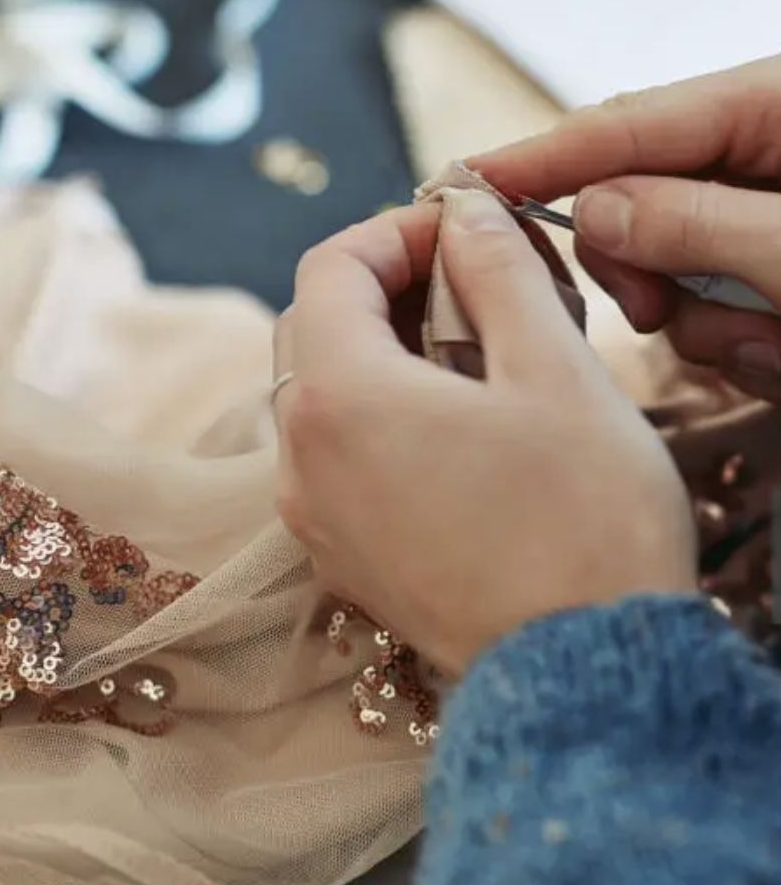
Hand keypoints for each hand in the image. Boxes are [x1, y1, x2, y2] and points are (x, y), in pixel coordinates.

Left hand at [274, 194, 695, 675]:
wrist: (582, 674)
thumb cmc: (582, 521)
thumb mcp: (556, 371)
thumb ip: (496, 272)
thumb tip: (462, 210)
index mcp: (338, 396)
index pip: (328, 266)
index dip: (392, 232)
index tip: (459, 233)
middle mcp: (301, 455)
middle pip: (314, 325)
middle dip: (386, 287)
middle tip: (469, 285)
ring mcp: (312, 513)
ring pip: (321, 392)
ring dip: (383, 352)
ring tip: (472, 355)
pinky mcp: (339, 555)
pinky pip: (334, 455)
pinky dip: (377, 416)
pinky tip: (452, 428)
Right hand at [469, 55, 780, 401]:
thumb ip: (695, 221)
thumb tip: (594, 212)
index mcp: (773, 107)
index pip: (625, 125)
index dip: (538, 158)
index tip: (462, 182)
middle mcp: (757, 157)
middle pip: (632, 201)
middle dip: (636, 267)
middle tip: (654, 309)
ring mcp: (761, 220)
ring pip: (668, 269)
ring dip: (706, 321)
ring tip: (775, 340)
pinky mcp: (769, 274)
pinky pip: (713, 309)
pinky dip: (742, 342)